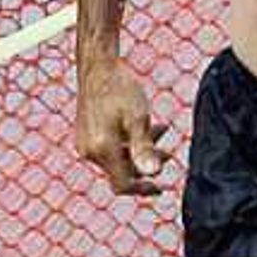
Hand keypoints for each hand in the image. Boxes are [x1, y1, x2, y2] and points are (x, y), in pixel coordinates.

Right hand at [76, 58, 168, 194]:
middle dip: (146, 165)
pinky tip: (145, 125)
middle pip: (121, 172)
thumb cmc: (120, 88)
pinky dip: (128, 142)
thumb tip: (154, 174)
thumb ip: (144, 148)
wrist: (98, 66)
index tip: (162, 188)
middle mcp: (90, 151)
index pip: (122, 185)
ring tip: (162, 131)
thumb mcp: (138, 118)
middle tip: (169, 154)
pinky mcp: (87, 134)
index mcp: (102, 150)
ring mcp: (87, 143)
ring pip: (117, 158)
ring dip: (140, 150)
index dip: (143, 190)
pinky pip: (110, 147)